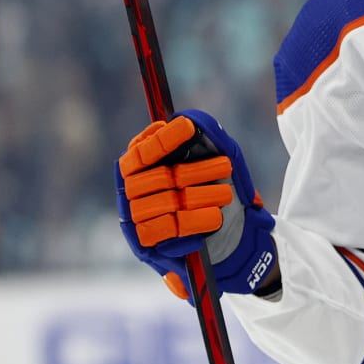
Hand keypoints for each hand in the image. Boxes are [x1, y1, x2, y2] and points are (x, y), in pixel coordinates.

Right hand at [115, 110, 277, 300]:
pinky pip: (164, 229)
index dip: (164, 139)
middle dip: (196, 170)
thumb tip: (188, 120)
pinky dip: (193, 222)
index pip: (141, 150)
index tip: (189, 127)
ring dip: (202, 196)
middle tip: (226, 167)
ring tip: (225, 195)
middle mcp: (132, 190)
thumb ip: (205, 135)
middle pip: (159, 177)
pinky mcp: (144, 243)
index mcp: (140, 166)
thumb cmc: (216, 187)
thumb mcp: (217, 156)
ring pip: (165, 202)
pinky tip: (213, 218)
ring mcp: (135, 217)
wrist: (231, 234)